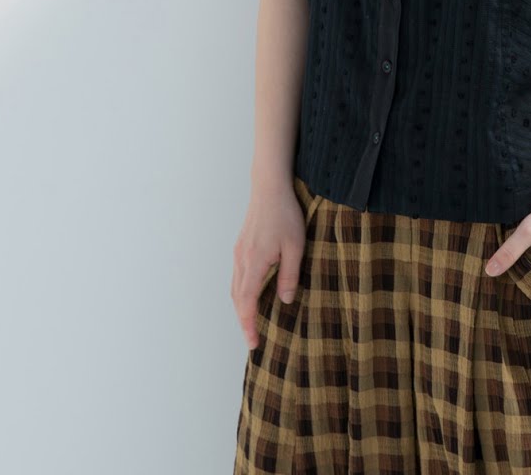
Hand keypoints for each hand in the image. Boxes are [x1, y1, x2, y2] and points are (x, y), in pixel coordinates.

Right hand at [230, 180, 305, 351]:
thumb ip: (289, 275)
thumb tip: (285, 300)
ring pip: (235, 288)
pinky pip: (237, 276)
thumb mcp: (295, 246)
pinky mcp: (241, 246)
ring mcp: (239, 252)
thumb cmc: (286, 214)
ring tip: (251, 322)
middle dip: (243, 321)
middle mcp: (241, 260)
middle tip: (252, 339)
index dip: (248, 324)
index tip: (253, 342)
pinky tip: (250, 295)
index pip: (246, 302)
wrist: (270, 188)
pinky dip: (240, 292)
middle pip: (237, 299)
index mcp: (254, 263)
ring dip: (241, 307)